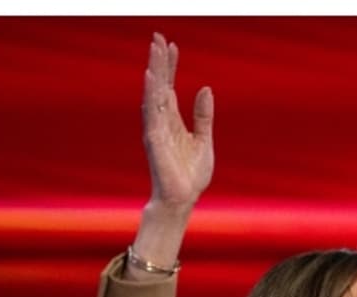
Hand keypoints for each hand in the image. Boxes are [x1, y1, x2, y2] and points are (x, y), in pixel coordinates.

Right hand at [142, 33, 213, 210]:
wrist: (184, 199)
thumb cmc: (191, 174)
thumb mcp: (204, 139)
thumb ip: (203, 115)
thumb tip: (205, 89)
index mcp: (172, 120)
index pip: (169, 86)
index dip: (170, 66)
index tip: (172, 45)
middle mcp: (161, 121)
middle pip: (159, 85)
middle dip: (159, 61)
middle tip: (158, 37)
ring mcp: (156, 129)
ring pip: (154, 94)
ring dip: (154, 71)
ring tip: (154, 49)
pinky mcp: (154, 139)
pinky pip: (151, 112)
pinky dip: (151, 94)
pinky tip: (151, 77)